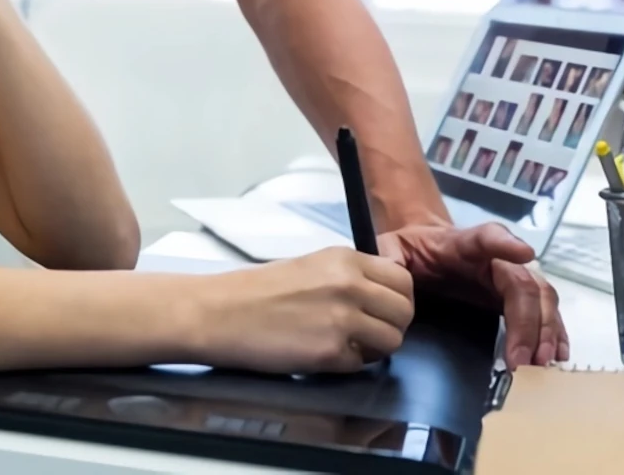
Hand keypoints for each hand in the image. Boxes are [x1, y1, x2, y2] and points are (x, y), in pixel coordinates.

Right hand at [188, 248, 413, 373]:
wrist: (218, 312)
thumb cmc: (254, 291)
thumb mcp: (310, 265)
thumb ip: (349, 275)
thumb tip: (379, 295)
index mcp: (344, 259)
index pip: (402, 279)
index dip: (396, 299)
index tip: (384, 309)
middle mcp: (349, 285)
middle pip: (404, 311)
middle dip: (392, 325)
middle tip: (369, 332)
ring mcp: (342, 319)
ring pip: (392, 340)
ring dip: (374, 348)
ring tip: (345, 345)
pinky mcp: (330, 352)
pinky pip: (360, 364)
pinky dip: (346, 364)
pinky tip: (320, 353)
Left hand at [380, 221, 566, 368]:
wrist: (426, 246)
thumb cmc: (413, 248)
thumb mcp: (393, 248)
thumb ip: (389, 257)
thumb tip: (390, 271)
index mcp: (463, 243)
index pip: (488, 237)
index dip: (506, 244)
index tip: (525, 252)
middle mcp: (495, 259)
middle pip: (523, 283)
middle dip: (528, 321)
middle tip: (524, 359)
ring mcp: (510, 277)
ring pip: (541, 298)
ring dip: (546, 330)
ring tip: (541, 364)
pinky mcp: (515, 297)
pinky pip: (544, 311)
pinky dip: (554, 332)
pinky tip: (556, 355)